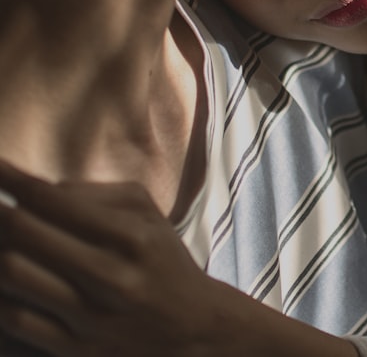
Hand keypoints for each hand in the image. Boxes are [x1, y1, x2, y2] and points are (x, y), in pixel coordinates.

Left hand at [0, 160, 234, 356]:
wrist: (193, 328)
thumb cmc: (162, 260)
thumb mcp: (148, 216)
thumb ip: (96, 194)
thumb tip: (35, 189)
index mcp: (132, 237)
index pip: (54, 200)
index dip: (12, 180)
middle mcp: (112, 276)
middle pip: (25, 234)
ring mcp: (91, 317)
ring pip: (12, 275)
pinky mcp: (75, 349)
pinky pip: (14, 320)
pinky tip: (2, 284)